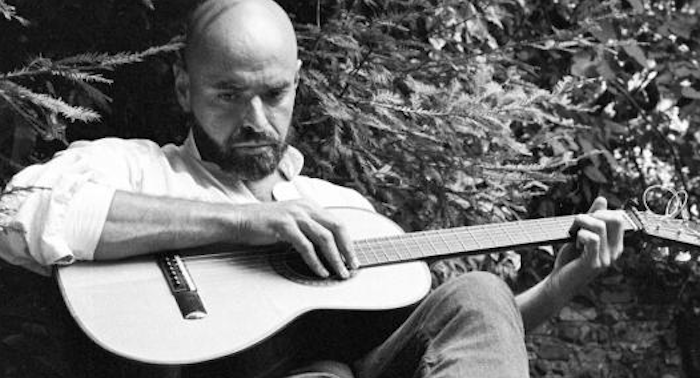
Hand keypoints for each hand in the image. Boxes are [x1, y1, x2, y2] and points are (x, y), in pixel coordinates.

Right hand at [230, 200, 357, 278]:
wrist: (238, 219)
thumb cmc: (263, 223)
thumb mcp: (291, 222)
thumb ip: (308, 229)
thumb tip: (327, 248)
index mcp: (309, 205)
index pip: (337, 222)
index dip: (348, 241)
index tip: (352, 257)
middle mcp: (305, 207)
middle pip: (336, 227)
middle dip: (347, 249)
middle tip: (352, 266)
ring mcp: (295, 215)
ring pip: (324, 237)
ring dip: (335, 258)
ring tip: (340, 272)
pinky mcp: (284, 226)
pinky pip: (306, 246)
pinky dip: (316, 261)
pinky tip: (320, 271)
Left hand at [552, 197, 624, 288]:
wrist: (559, 283)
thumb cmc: (571, 259)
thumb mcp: (582, 235)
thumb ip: (593, 219)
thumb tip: (602, 199)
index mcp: (615, 244)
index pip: (619, 217)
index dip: (601, 211)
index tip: (585, 219)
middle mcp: (614, 252)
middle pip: (615, 218)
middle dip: (594, 213)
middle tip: (578, 223)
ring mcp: (606, 258)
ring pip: (600, 226)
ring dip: (582, 222)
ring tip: (573, 231)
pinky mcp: (593, 264)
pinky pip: (592, 239)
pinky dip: (580, 235)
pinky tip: (575, 241)